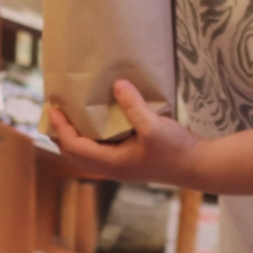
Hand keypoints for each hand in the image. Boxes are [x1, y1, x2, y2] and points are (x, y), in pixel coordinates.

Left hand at [47, 80, 205, 186]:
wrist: (200, 166)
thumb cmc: (176, 150)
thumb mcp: (153, 126)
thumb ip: (133, 105)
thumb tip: (117, 84)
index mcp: (112, 163)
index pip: (75, 147)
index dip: (61, 129)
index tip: (52, 109)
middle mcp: (113, 167)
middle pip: (75, 155)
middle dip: (60, 136)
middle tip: (52, 114)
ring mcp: (122, 166)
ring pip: (87, 155)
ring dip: (74, 138)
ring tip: (68, 118)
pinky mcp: (132, 160)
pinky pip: (101, 150)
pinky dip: (91, 138)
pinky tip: (98, 123)